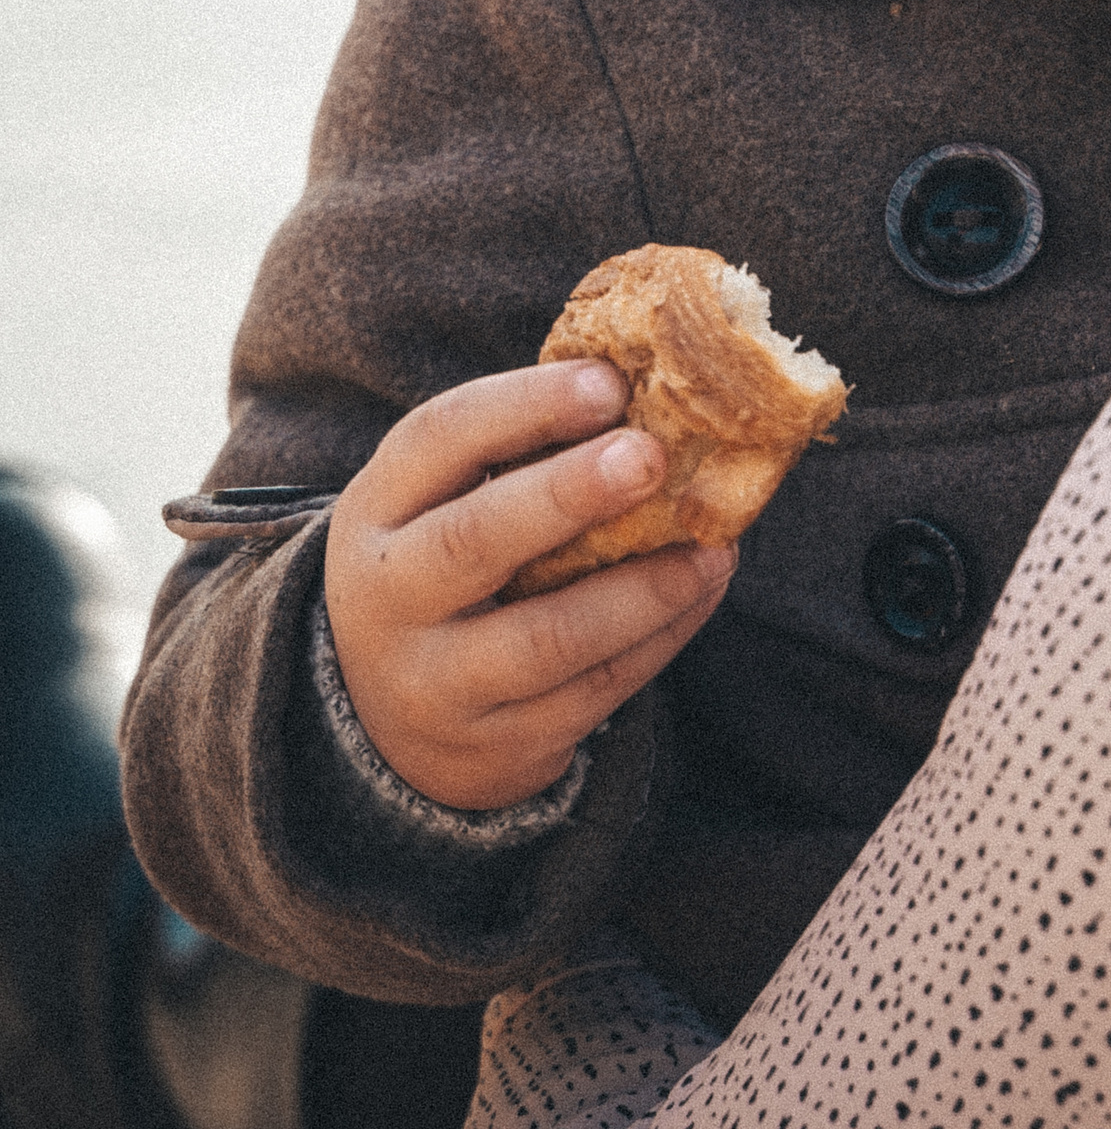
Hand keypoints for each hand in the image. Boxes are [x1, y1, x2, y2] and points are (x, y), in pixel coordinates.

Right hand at [324, 363, 734, 814]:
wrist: (390, 722)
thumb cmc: (450, 568)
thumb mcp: (445, 503)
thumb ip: (522, 451)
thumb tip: (651, 382)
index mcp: (377, 512)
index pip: (439, 438)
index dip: (526, 405)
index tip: (610, 382)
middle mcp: (390, 600)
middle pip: (475, 538)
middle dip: (569, 493)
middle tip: (651, 456)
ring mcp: (438, 684)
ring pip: (549, 637)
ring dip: (644, 588)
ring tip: (714, 546)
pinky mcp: (498, 746)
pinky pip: (595, 691)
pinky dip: (662, 636)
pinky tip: (704, 588)